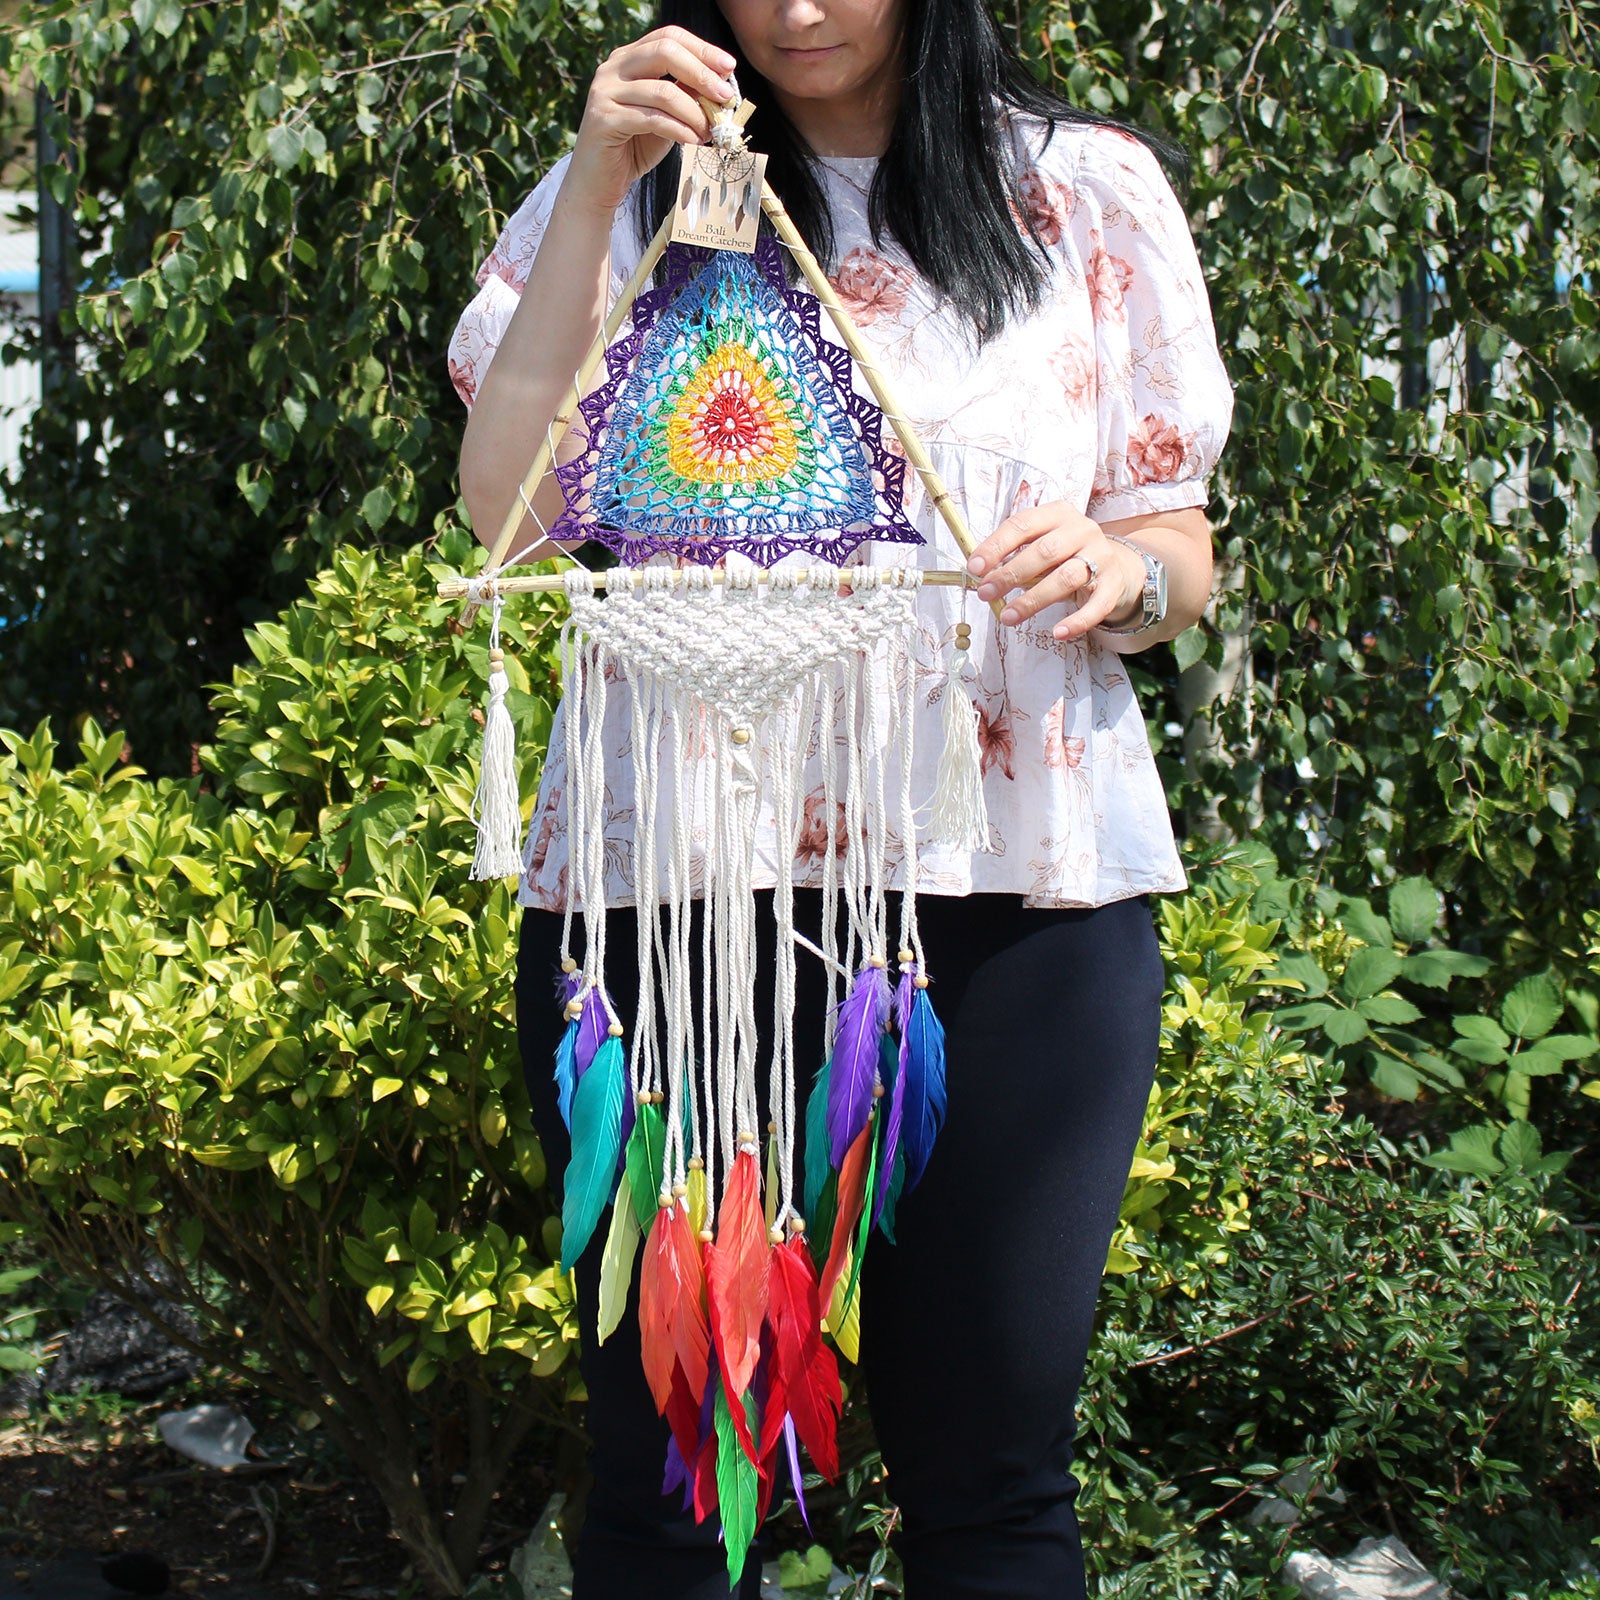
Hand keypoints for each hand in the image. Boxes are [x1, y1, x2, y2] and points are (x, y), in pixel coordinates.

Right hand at [564, 28, 738, 215]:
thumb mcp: (666, 116)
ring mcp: (604, 92)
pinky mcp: (604, 119)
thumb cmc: (634, 148)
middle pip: (665, 51)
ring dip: (694, 113)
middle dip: (701, 73)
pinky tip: (694, 141)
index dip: (702, 49)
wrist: (600, 183)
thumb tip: (720, 83)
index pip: (668, 37)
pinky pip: (652, 119)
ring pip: (662, 91)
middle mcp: (612, 68)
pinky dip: (680, 130)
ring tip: (710, 131)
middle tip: (725, 96)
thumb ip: (685, 96)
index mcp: (628, 59)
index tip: (729, 67)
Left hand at [966, 502, 1143, 639]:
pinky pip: (1096, 606)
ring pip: (1066, 578)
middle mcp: (1082, 530)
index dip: (996, 546)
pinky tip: (1057, 633)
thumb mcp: (1042, 543)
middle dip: (1011, 574)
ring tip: (1007, 617)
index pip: (1023, 524)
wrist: (1117, 565)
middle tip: (985, 593)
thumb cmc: (1066, 555)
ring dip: (1033, 600)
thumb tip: (979, 574)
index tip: (974, 568)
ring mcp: (1101, 556)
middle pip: (1044, 551)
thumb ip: (1015, 553)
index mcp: (1058, 514)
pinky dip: (1077, 621)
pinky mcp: (1113, 584)